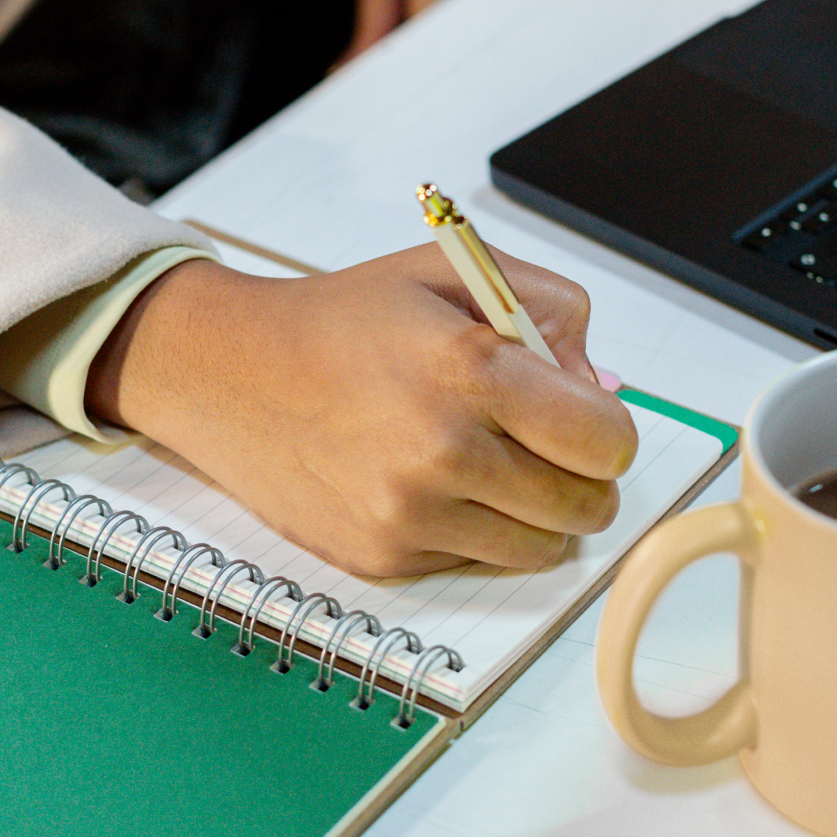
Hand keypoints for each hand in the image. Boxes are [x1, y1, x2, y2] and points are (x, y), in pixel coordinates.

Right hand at [85, 246, 636, 576]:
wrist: (226, 372)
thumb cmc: (343, 321)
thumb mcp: (452, 273)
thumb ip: (549, 310)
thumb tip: (598, 388)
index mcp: (470, 367)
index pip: (605, 441)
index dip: (610, 434)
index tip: (592, 426)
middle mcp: (441, 449)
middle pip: (584, 507)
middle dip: (583, 480)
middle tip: (553, 453)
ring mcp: (409, 513)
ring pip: (540, 548)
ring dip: (535, 515)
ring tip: (494, 466)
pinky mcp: (383, 557)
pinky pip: (478, 562)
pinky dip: (476, 532)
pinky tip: (432, 484)